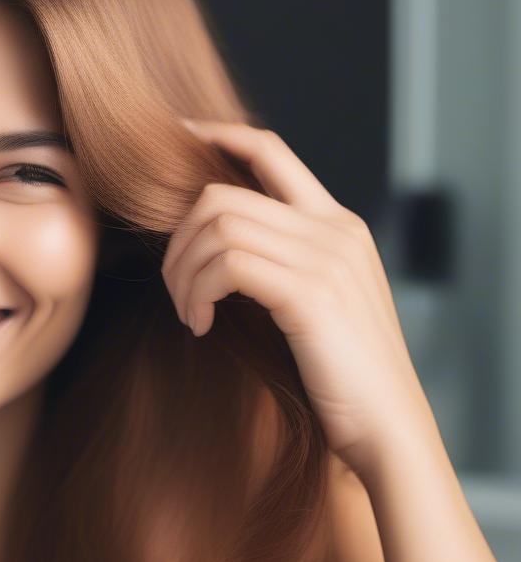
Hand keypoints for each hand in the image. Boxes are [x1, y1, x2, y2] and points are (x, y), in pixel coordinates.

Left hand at [161, 118, 438, 477]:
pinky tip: (203, 327)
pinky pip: (227, 266)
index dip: (217, 136)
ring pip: (217, 228)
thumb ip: (282, 261)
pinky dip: (199, 294)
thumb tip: (215, 243)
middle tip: (175, 289)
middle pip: (222, 195)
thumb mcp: (317, 301)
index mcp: (336, 223)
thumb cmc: (341, 373)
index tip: (176, 141)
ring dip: (183, 274)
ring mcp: (325, 258)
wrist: (386, 425)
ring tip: (190, 314)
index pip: (271, 151)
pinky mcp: (310, 293)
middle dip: (178, 241)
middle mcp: (333, 229)